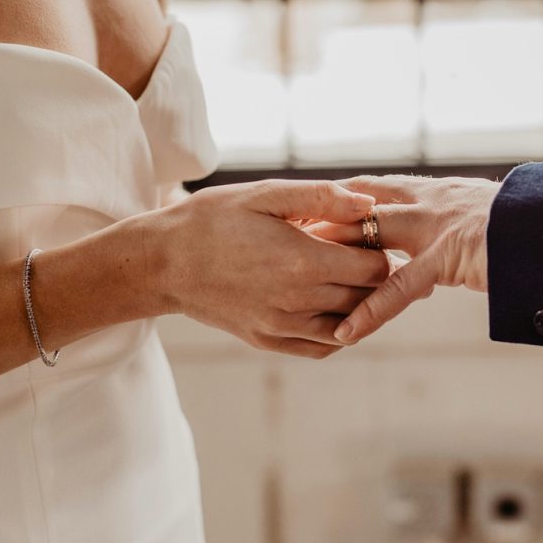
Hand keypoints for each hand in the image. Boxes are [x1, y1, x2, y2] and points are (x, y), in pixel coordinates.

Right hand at [151, 179, 388, 357]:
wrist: (163, 261)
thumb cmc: (213, 219)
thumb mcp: (265, 194)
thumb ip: (321, 197)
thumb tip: (369, 206)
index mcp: (303, 261)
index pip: (375, 268)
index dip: (380, 250)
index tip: (369, 236)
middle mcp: (298, 302)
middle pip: (367, 298)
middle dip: (373, 277)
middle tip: (363, 255)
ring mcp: (283, 327)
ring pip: (350, 326)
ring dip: (357, 305)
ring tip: (347, 278)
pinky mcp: (269, 341)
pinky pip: (322, 347)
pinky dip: (337, 331)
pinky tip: (330, 306)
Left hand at [305, 175, 500, 343]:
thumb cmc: (526, 225)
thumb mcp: (483, 215)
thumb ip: (453, 221)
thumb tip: (438, 235)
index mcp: (434, 190)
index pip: (371, 188)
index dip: (338, 201)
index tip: (307, 213)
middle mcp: (430, 201)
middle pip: (360, 209)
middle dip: (323, 225)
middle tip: (288, 243)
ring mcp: (436, 227)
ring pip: (370, 240)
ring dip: (334, 262)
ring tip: (301, 285)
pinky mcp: (447, 257)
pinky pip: (398, 287)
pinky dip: (370, 311)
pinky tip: (346, 332)